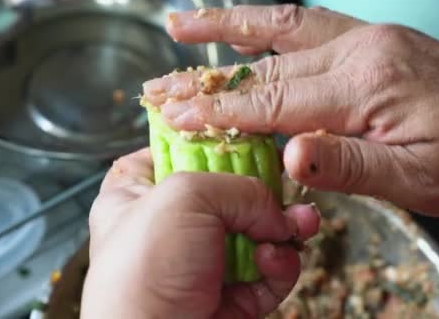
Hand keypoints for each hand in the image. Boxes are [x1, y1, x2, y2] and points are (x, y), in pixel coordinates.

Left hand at [81, 148, 320, 317]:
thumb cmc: (142, 274)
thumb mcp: (185, 198)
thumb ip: (239, 187)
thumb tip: (275, 208)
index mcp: (138, 194)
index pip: (178, 152)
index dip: (216, 146)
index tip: (252, 143)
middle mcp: (170, 226)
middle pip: (230, 193)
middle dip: (266, 193)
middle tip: (289, 190)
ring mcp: (202, 262)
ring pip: (256, 232)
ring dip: (284, 228)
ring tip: (300, 226)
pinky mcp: (230, 296)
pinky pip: (267, 271)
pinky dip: (279, 266)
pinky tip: (275, 262)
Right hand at [143, 5, 438, 215]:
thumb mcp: (419, 179)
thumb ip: (349, 166)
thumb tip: (288, 159)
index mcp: (365, 87)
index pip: (274, 102)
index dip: (220, 112)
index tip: (173, 115)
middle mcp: (358, 51)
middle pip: (265, 68)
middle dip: (206, 80)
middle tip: (156, 87)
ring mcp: (363, 38)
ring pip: (279, 31)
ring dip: (225, 28)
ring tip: (180, 26)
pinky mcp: (369, 38)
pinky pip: (306, 25)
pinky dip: (265, 24)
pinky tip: (241, 26)